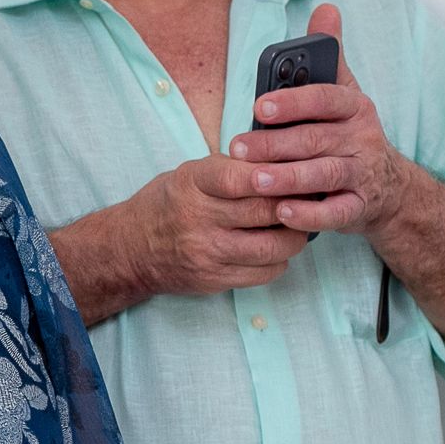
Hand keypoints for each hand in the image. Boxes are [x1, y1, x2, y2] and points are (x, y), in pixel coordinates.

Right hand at [120, 155, 315, 295]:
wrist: (132, 249)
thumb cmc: (169, 204)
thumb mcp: (188, 174)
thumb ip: (230, 170)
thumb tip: (282, 164)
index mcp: (191, 184)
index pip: (239, 178)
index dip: (274, 175)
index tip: (296, 171)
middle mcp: (197, 218)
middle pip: (263, 211)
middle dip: (295, 203)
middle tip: (312, 197)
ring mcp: (206, 252)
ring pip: (272, 247)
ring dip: (295, 236)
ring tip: (298, 225)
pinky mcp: (215, 279)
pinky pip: (265, 273)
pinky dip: (280, 259)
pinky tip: (276, 248)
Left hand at [227, 4, 410, 238]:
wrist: (389, 186)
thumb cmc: (350, 134)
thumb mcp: (343, 92)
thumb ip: (328, 56)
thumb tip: (325, 8)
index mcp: (354, 107)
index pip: (325, 98)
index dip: (293, 102)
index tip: (259, 105)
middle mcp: (362, 139)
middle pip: (316, 140)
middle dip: (275, 144)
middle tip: (238, 147)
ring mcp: (363, 175)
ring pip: (325, 176)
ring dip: (289, 179)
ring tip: (257, 180)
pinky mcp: (360, 208)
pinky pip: (337, 213)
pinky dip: (312, 215)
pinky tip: (284, 214)